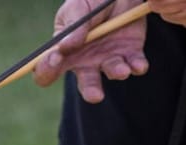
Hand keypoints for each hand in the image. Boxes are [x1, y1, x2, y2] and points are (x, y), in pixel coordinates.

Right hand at [33, 0, 149, 103]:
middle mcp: (87, 60)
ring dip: (117, 72)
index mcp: (65, 52)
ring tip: (122, 69)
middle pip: (86, 84)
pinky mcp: (131, 53)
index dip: (47, 69)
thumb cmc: (90, 0)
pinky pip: (135, 66)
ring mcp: (109, 58)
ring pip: (113, 74)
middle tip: (95, 95)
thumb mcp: (78, 8)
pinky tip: (138, 65)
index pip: (48, 69)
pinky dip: (137, 67)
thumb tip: (63, 48)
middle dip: (91, 91)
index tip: (55, 60)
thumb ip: (73, 28)